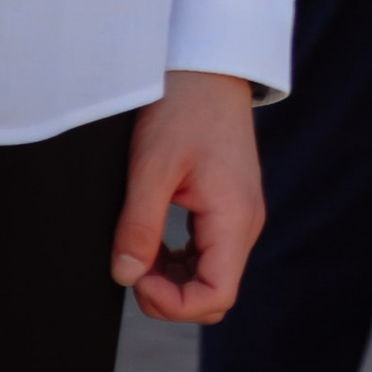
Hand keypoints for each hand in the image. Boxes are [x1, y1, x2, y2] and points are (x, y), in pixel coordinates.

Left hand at [113, 71, 264, 324]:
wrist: (208, 68)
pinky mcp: (231, 207)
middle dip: (171, 296)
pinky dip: (180, 261)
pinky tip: (154, 242)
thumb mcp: (151, 167)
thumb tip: (125, 277)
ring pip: (212, 276)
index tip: (136, 276)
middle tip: (131, 268)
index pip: (216, 296)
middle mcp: (246, 223)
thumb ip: (139, 227)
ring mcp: (241, 215)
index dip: (173, 303)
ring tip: (137, 252)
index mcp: (234, 218)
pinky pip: (210, 254)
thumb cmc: (183, 108)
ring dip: (173, 279)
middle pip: (216, 293)